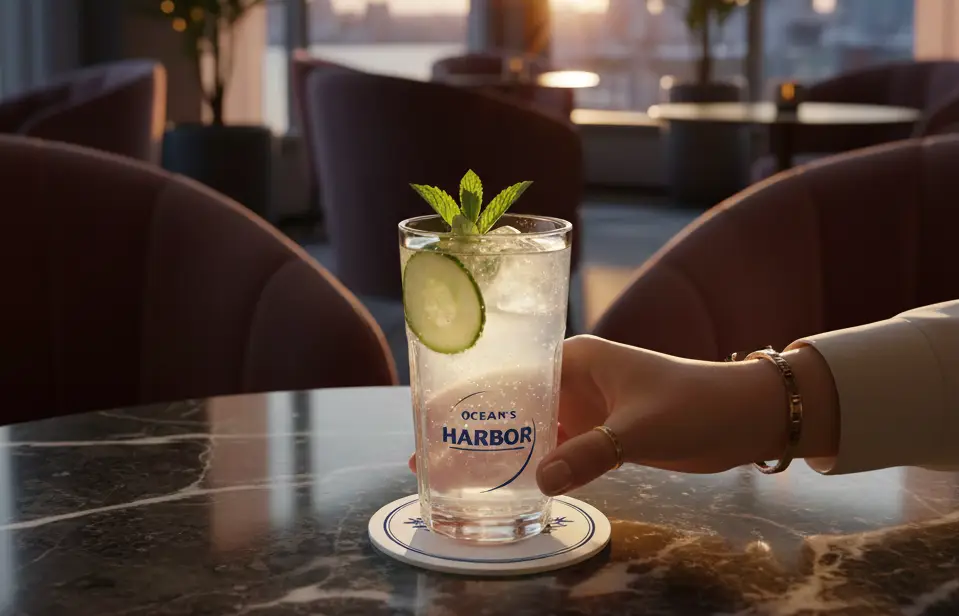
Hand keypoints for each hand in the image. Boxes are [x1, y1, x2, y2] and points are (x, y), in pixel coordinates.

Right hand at [407, 335, 838, 496]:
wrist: (745, 417)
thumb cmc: (693, 404)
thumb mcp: (638, 429)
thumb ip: (590, 453)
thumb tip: (540, 483)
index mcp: (575, 359)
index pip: (508, 371)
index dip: (468, 393)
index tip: (431, 417)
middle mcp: (574, 379)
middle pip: (513, 402)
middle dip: (476, 426)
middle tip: (430, 453)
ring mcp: (587, 407)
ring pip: (532, 428)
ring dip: (502, 449)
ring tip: (457, 474)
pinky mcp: (602, 433)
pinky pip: (558, 448)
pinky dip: (535, 464)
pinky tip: (510, 484)